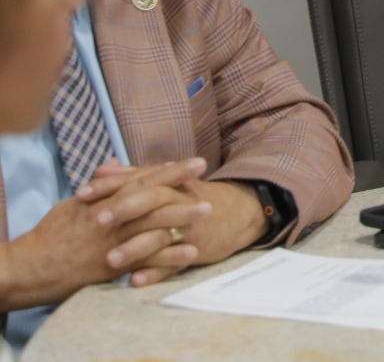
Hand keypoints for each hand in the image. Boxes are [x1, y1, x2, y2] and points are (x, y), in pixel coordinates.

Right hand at [0, 159, 211, 308]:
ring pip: (154, 227)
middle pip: (154, 200)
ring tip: (208, 213)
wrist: (34, 267)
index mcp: (105, 201)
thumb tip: (115, 164)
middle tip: (209, 180)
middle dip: (183, 188)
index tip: (196, 162)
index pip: (143, 180)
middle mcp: (112, 220)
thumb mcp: (74, 204)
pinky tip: (191, 253)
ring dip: (183, 220)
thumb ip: (101, 186)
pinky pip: (147, 261)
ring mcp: (115, 243)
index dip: (171, 170)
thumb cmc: (53, 234)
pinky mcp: (115, 268)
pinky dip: (170, 257)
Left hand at [92, 164, 273, 272]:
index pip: (136, 180)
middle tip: (97, 221)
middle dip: (125, 210)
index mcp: (168, 184)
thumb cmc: (191, 198)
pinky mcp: (196, 249)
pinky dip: (156, 272)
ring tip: (111, 260)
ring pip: (160, 236)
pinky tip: (135, 281)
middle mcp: (178, 202)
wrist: (237, 213)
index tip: (81, 194)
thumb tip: (101, 168)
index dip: (108, 186)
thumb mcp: (166, 182)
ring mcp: (188, 227)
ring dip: (136, 248)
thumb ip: (132, 176)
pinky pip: (174, 263)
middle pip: (151, 202)